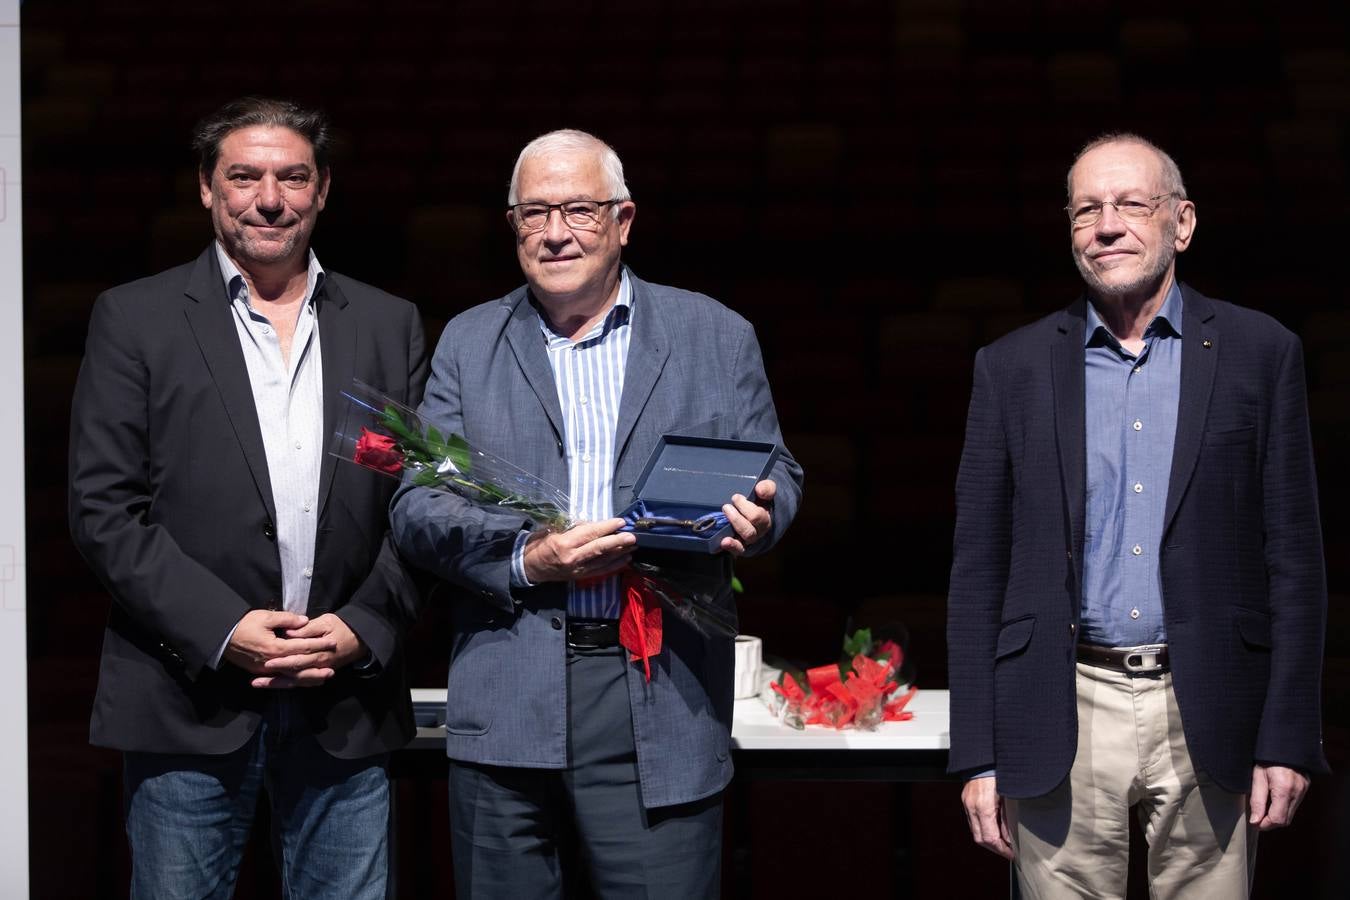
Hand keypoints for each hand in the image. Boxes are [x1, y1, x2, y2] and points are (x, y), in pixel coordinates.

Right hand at [223, 610, 336, 676]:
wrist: (221, 636)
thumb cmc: (244, 624)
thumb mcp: (265, 617)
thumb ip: (287, 619)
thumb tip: (305, 621)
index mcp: (275, 648)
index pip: (302, 647)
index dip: (318, 644)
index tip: (332, 642)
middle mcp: (272, 663)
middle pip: (300, 666)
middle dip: (317, 665)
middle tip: (334, 665)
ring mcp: (265, 670)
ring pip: (291, 677)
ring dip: (308, 678)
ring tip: (324, 677)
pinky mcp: (260, 672)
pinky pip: (280, 680)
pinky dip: (292, 682)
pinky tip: (302, 682)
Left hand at [251, 613, 366, 688]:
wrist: (360, 638)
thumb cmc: (342, 627)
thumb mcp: (326, 622)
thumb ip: (307, 629)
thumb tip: (289, 633)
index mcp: (319, 653)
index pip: (298, 660)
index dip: (283, 662)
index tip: (268, 662)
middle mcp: (318, 666)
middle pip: (293, 675)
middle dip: (274, 678)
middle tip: (256, 680)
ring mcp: (318, 671)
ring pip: (295, 682)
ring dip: (277, 684)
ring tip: (258, 684)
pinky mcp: (318, 673)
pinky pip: (302, 683)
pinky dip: (288, 685)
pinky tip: (275, 684)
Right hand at [523, 518, 635, 583]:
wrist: (529, 568)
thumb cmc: (539, 545)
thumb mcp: (552, 530)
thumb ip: (573, 528)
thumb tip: (593, 525)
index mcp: (564, 543)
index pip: (590, 533)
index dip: (607, 527)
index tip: (621, 522)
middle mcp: (573, 558)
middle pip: (599, 548)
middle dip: (618, 542)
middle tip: (632, 536)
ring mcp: (577, 570)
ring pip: (603, 561)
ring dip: (620, 553)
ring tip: (633, 546)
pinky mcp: (580, 577)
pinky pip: (600, 571)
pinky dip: (614, 566)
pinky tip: (625, 560)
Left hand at [719, 479, 775, 554]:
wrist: (755, 513)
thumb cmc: (758, 500)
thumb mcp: (765, 490)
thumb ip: (766, 487)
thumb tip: (760, 490)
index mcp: (765, 517)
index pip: (758, 516)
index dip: (745, 507)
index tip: (735, 497)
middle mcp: (759, 530)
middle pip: (750, 529)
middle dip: (736, 518)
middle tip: (726, 506)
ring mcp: (750, 539)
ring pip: (746, 538)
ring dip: (734, 528)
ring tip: (724, 518)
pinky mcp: (741, 545)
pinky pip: (739, 549)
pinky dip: (732, 547)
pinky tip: (724, 542)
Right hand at [962, 775, 1013, 859]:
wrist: (983, 759)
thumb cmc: (998, 773)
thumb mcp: (1008, 797)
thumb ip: (1007, 819)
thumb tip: (1009, 837)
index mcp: (984, 807)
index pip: (990, 838)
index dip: (1002, 849)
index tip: (1011, 853)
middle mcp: (972, 807)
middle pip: (980, 839)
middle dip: (994, 848)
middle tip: (1007, 851)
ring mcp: (967, 804)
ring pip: (975, 831)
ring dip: (987, 840)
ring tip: (1001, 842)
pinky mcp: (966, 800)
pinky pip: (972, 821)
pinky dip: (982, 829)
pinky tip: (992, 828)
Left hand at [1249, 764, 1309, 829]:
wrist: (1284, 743)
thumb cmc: (1268, 758)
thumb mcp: (1257, 777)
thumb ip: (1257, 801)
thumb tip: (1255, 821)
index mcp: (1284, 790)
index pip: (1277, 819)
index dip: (1265, 824)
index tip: (1255, 823)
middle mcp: (1297, 793)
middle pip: (1285, 820)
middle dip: (1270, 822)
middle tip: (1257, 818)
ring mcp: (1303, 791)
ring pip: (1290, 814)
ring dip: (1277, 816)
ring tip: (1264, 809)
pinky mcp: (1304, 788)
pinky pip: (1294, 805)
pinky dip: (1283, 808)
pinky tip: (1274, 801)